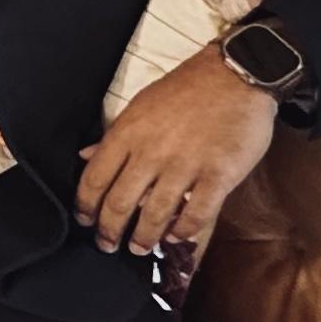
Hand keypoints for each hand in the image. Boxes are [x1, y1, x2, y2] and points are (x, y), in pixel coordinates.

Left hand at [76, 44, 278, 300]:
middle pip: (119, 204)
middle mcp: (152, 152)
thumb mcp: (140, 106)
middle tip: (108, 245)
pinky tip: (176, 236)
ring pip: (154, 215)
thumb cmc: (186, 90)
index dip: (86, 207)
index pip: (94, 180)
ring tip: (140, 248)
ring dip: (144, 238)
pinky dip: (183, 231)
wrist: (236, 73)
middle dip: (109, 231)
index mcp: (127, 133)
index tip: (86, 222)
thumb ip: (114, 136)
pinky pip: (196, 214)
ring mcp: (186, 165)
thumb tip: (85, 156)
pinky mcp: (219, 174)